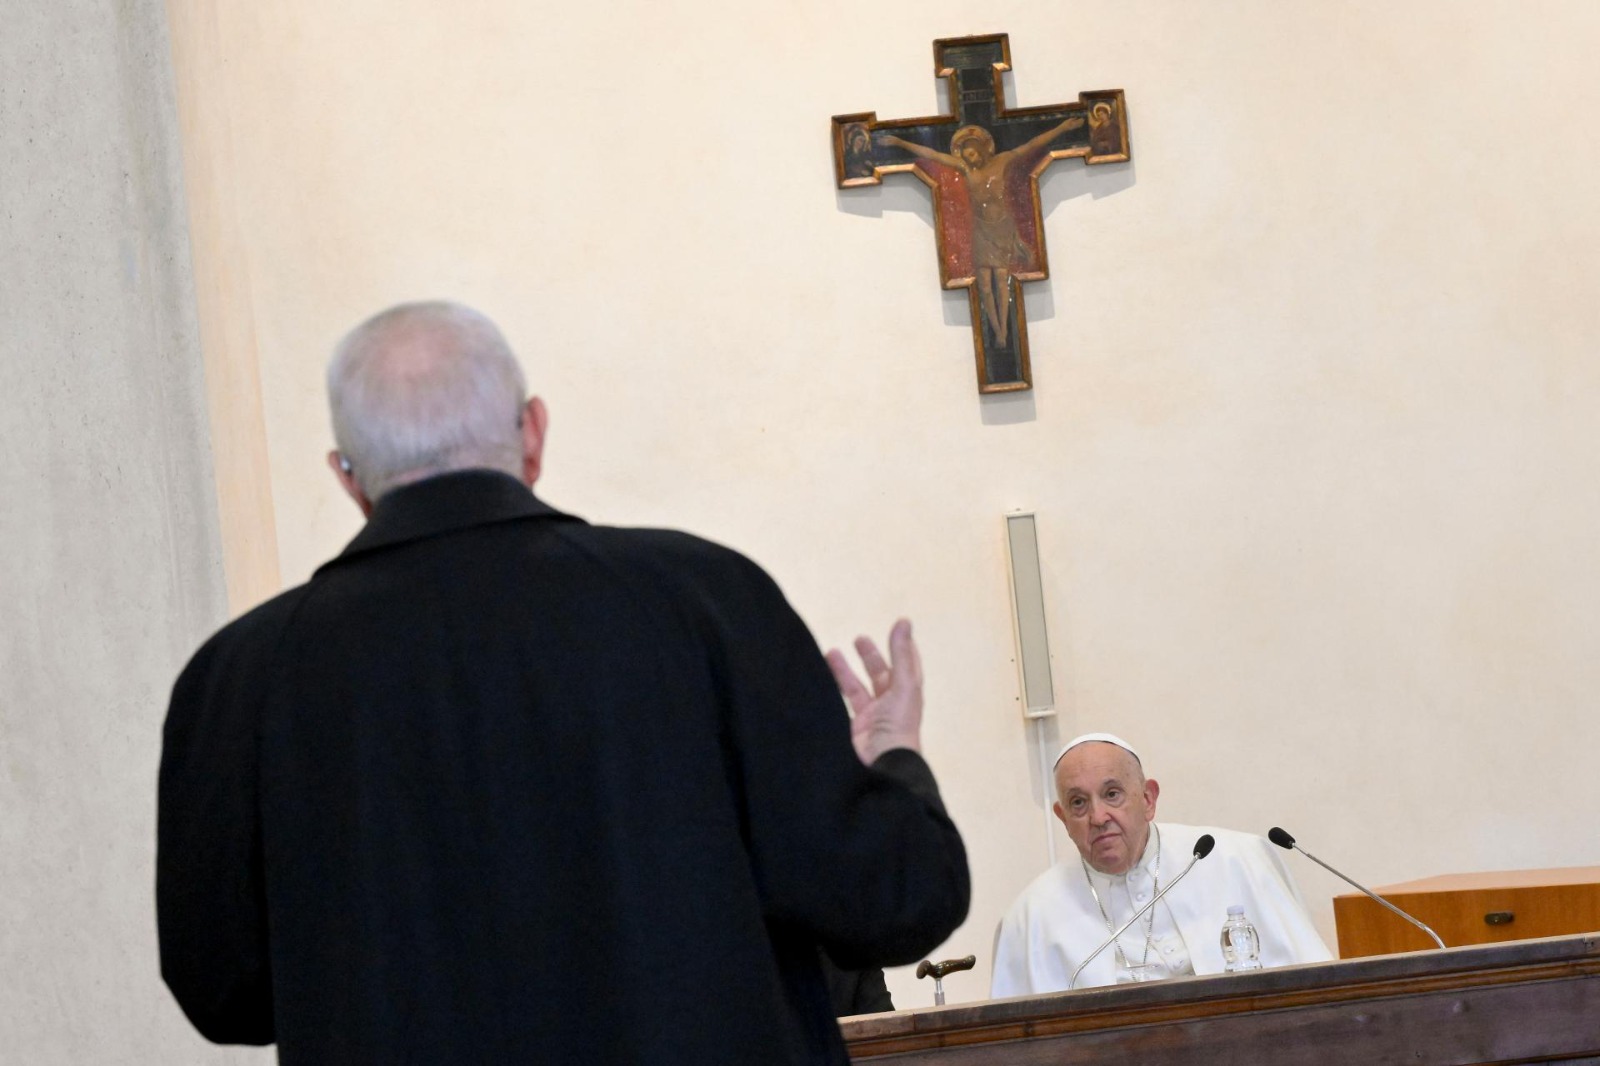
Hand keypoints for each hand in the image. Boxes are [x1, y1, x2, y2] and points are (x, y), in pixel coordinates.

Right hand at [826, 618, 922, 764]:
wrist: (880, 767)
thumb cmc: (898, 726)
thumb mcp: (903, 686)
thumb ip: (900, 654)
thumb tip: (904, 620)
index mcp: (906, 695)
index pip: (906, 667)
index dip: (902, 649)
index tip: (897, 630)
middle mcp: (889, 706)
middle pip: (880, 676)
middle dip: (870, 657)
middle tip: (858, 639)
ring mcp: (869, 718)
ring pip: (856, 689)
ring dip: (844, 671)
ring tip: (829, 653)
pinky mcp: (850, 728)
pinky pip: (840, 705)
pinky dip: (831, 692)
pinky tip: (820, 678)